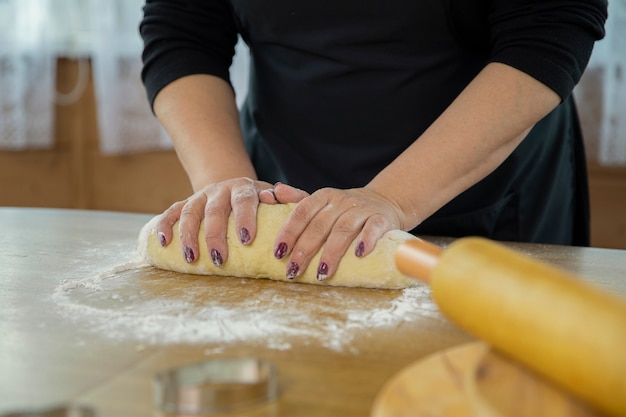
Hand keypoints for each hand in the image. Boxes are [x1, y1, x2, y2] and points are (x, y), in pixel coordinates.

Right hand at [156, 177, 272, 265]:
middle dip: (215, 235)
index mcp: (243, 188)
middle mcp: (220, 189)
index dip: (245, 218)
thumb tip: (276, 198)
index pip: (244, 200)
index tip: (247, 239)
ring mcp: (201, 196)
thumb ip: (281, 200)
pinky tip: (164, 242)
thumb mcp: (272, 198)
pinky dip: (165, 225)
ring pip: (190, 211)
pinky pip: (172, 212)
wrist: (233, 188)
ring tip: (191, 258)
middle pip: (215, 210)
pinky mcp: (185, 203)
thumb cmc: (258, 202)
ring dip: (188, 235)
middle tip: (219, 258)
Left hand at [270, 186, 406, 281]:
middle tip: (293, 271)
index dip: (289, 233)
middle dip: (304, 250)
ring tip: (321, 273)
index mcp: (323, 196)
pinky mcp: (382, 219)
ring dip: (331, 253)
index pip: (301, 212)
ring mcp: (362, 209)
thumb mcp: (321, 203)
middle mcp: (341, 201)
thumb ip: (296, 200)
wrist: (384, 202)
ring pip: (343, 229)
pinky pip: (373, 228)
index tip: (278, 253)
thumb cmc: (345, 210)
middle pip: (319, 225)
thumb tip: (271, 193)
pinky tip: (359, 255)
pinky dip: (366, 240)